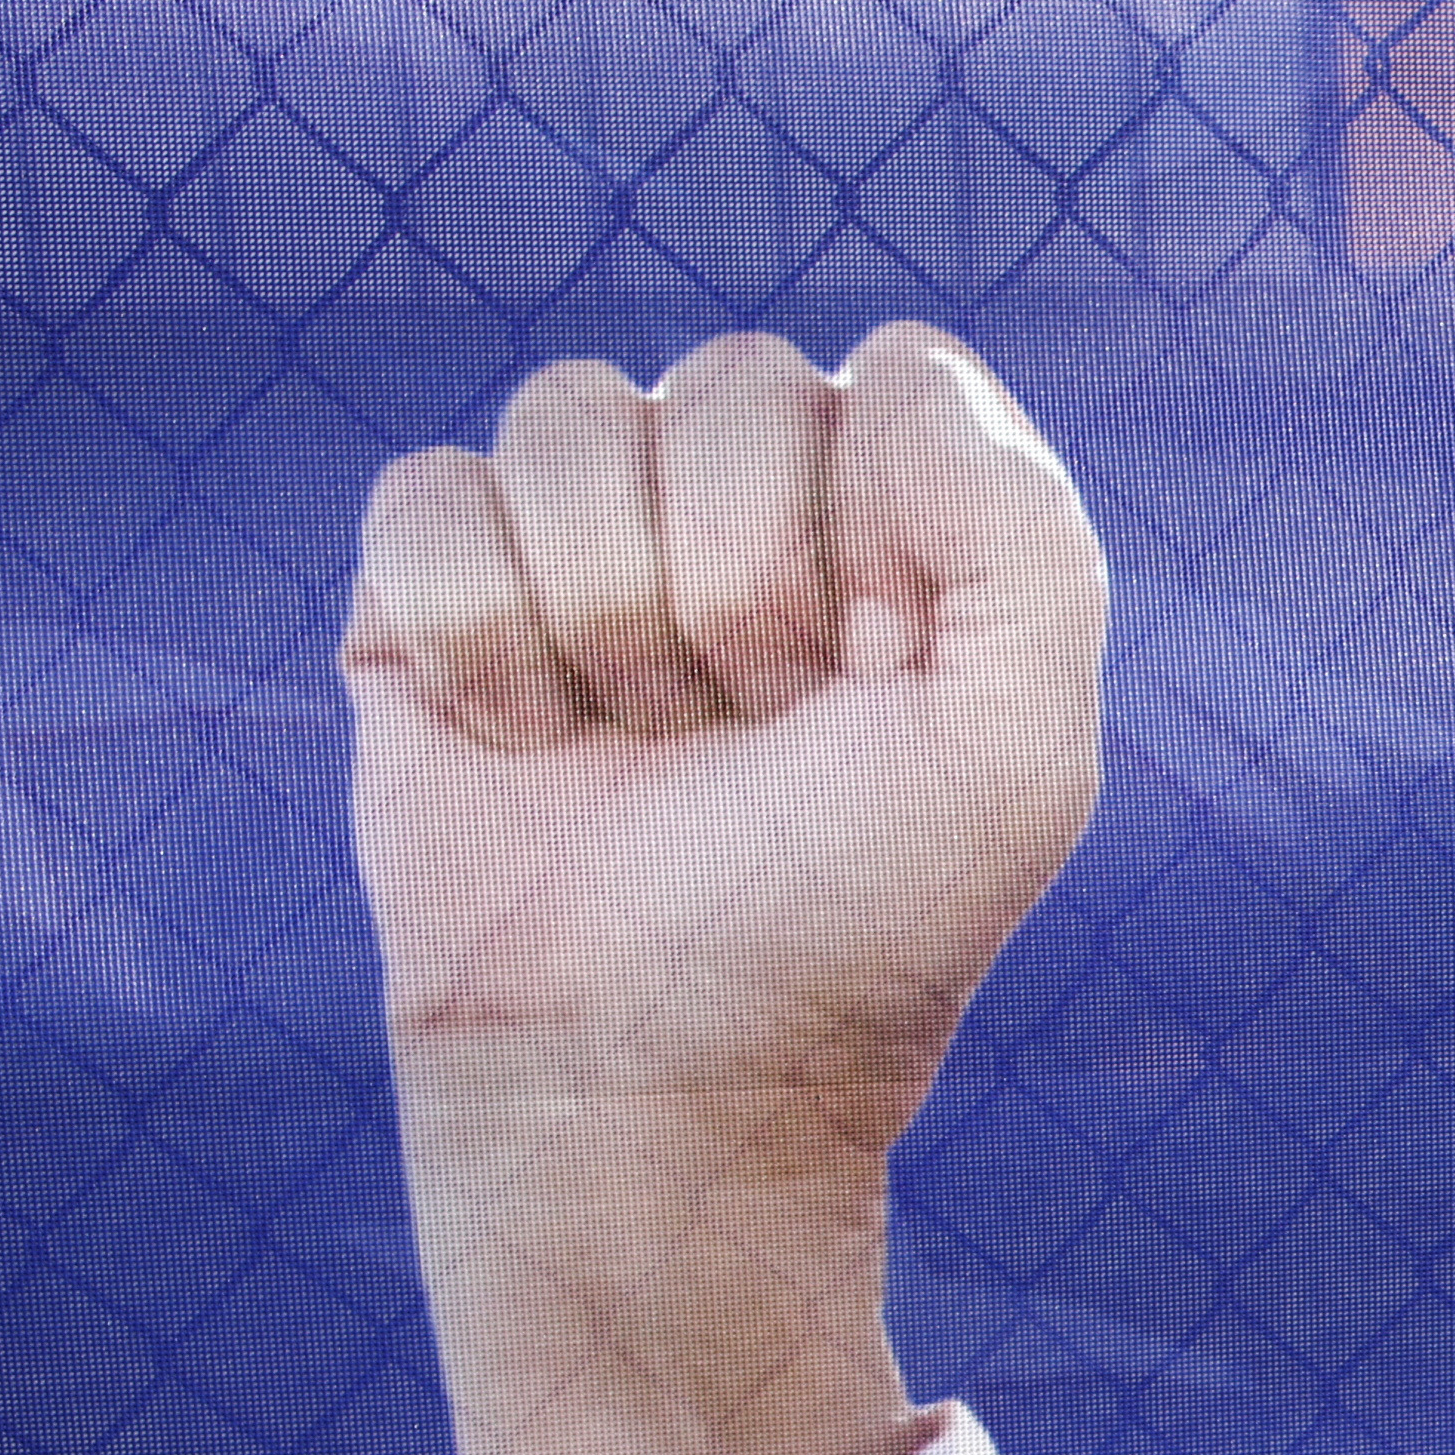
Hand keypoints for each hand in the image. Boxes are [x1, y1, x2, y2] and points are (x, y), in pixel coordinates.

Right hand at [342, 325, 1105, 1454]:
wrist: (647, 1078)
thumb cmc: (847, 930)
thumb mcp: (1014, 759)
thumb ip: (1023, 542)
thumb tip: (890, 376)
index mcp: (914, 532)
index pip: (898, 380)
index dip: (881, 526)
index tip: (877, 685)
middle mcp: (757, 509)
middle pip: (732, 379)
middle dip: (743, 578)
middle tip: (751, 732)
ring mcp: (592, 539)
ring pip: (569, 413)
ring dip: (609, 609)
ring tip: (641, 745)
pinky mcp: (436, 592)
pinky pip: (431, 494)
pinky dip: (477, 633)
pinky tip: (524, 743)